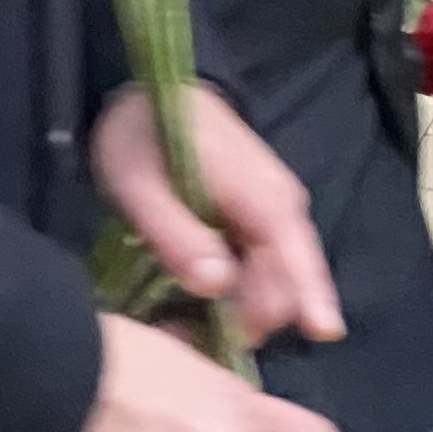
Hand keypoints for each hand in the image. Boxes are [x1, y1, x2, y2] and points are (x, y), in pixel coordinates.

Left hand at [95, 84, 344, 350]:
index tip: (274, 341)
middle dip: (246, 323)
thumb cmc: (141, 133)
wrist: (154, 90)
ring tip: (180, 327)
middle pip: (286, 288)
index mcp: (264, 198)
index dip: (287, 311)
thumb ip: (175, 233)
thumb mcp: (137, 183)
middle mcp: (285, 209)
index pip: (295, 270)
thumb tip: (217, 286)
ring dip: (239, 313)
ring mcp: (279, 214)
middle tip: (181, 339)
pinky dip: (239, 294)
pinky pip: (266, 269)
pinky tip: (199, 305)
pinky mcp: (265, 220)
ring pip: (277, 284)